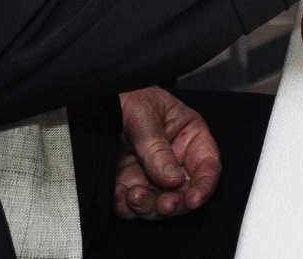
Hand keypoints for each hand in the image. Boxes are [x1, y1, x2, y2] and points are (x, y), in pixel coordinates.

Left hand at [113, 87, 220, 219]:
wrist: (94, 100)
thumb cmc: (127, 95)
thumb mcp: (144, 115)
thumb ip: (157, 148)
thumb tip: (174, 179)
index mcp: (189, 136)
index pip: (207, 165)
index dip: (205, 185)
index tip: (194, 200)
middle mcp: (175, 160)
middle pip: (185, 192)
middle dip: (174, 203)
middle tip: (163, 204)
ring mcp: (151, 175)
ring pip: (159, 205)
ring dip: (149, 207)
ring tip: (133, 196)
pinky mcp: (129, 184)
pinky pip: (132, 206)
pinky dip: (126, 207)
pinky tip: (118, 195)